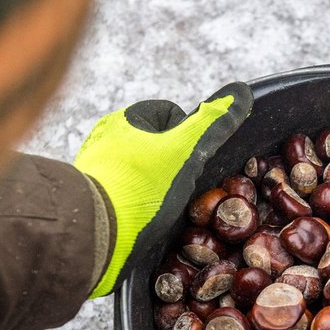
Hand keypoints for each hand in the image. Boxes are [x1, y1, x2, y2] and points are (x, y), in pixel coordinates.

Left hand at [74, 83, 252, 297]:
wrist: (93, 236)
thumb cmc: (140, 189)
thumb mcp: (185, 153)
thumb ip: (212, 125)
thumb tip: (240, 93)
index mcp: (122, 120)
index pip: (169, 115)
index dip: (188, 138)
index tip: (191, 163)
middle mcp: (102, 140)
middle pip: (154, 146)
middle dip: (169, 166)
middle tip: (179, 190)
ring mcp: (93, 172)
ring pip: (138, 173)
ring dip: (152, 188)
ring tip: (160, 209)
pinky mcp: (89, 202)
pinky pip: (123, 198)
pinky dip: (135, 207)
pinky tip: (141, 222)